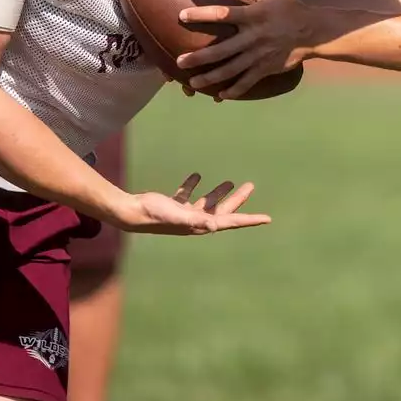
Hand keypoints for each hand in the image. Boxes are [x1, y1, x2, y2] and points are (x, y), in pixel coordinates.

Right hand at [111, 173, 270, 234]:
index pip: (232, 222)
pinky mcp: (173, 206)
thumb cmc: (157, 215)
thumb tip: (214, 225)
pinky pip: (187, 195)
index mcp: (202, 225)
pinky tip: (197, 176)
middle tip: (250, 185)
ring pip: (207, 202)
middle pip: (223, 210)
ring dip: (218, 193)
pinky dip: (193, 186)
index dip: (250, 220)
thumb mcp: (179, 215)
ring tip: (230, 182)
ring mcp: (184, 214)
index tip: (267, 219)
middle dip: (238, 199)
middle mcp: (196, 221)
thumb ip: (196, 220)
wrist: (132, 213)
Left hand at [175, 0, 309, 99]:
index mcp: (254, 15)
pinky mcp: (267, 68)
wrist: (313, 31)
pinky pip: (248, 81)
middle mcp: (254, 37)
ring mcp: (260, 55)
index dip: (201, 15)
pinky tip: (220, 95)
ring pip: (231, 69)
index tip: (182, 15)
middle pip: (222, 50)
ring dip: (211, 77)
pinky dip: (234, 90)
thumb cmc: (289, 7)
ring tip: (192, 83)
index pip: (223, 14)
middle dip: (199, 57)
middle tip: (179, 62)